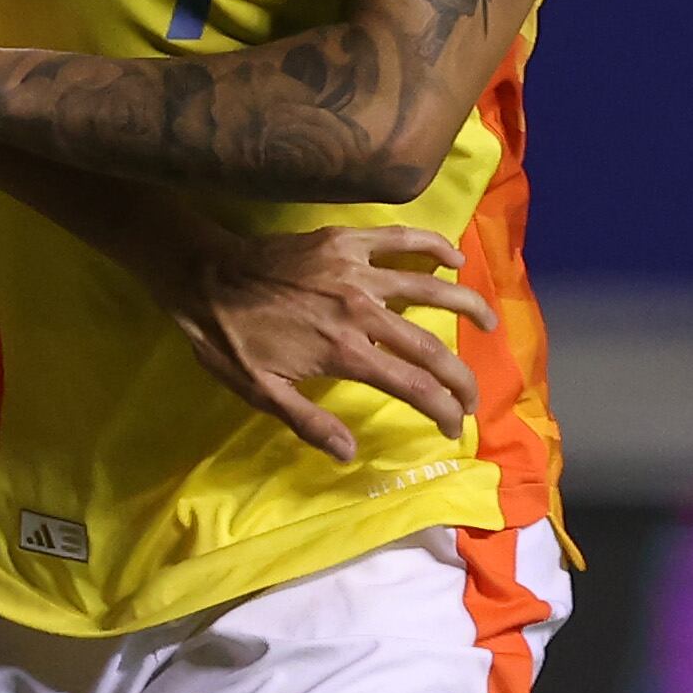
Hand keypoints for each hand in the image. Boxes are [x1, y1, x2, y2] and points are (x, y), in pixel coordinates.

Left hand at [167, 224, 492, 462]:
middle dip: (461, 377)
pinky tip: (455, 259)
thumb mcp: (259, 392)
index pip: (412, 387)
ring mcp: (356, 271)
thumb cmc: (228, 339)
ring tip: (490, 322)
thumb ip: (309, 422)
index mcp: (344, 352)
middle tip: (474, 397)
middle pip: (430, 346)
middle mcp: (361, 311)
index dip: (440, 410)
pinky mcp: (346, 240)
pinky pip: (401, 239)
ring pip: (430, 287)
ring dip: (467, 306)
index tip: (451, 427)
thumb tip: (351, 453)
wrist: (202, 276)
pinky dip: (433, 245)